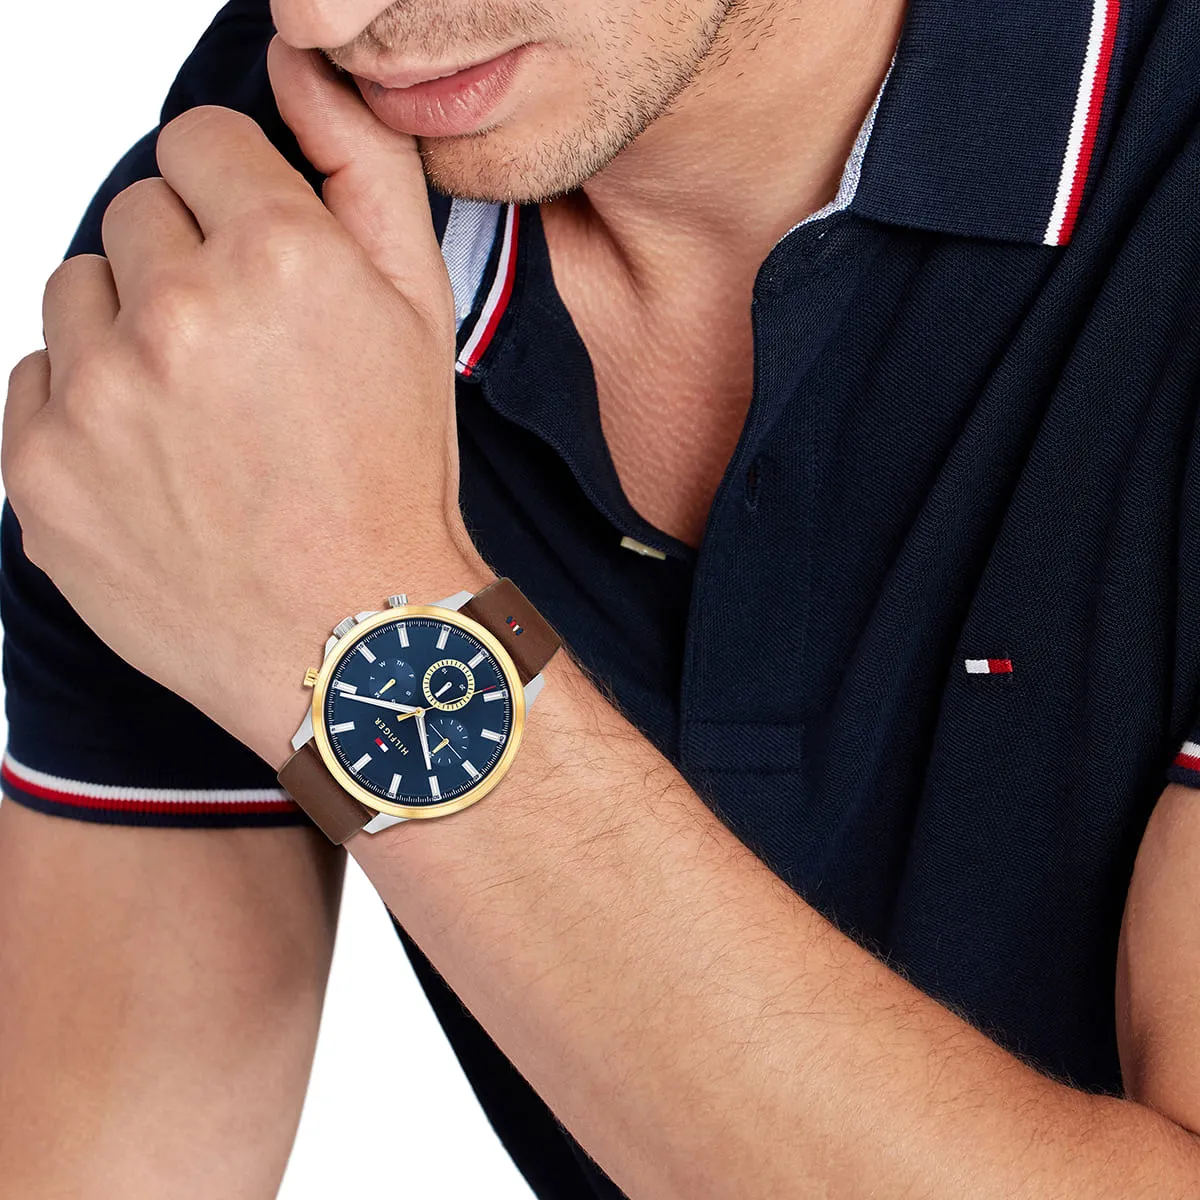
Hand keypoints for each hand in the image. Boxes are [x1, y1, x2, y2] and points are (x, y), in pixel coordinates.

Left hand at [2, 39, 490, 766]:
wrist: (352, 639)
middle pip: (137, 214)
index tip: (262, 263)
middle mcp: (176, 314)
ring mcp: (95, 397)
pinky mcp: (41, 471)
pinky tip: (159, 462)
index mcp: (279, 258)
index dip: (240, 202)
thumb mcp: (421, 313)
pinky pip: (39, 382)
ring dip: (132, 332)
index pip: (200, 142)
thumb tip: (299, 68)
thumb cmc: (394, 482)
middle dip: (189, 267)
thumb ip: (365, 166)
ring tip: (202, 416)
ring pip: (80, 293)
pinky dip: (89, 409)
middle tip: (248, 361)